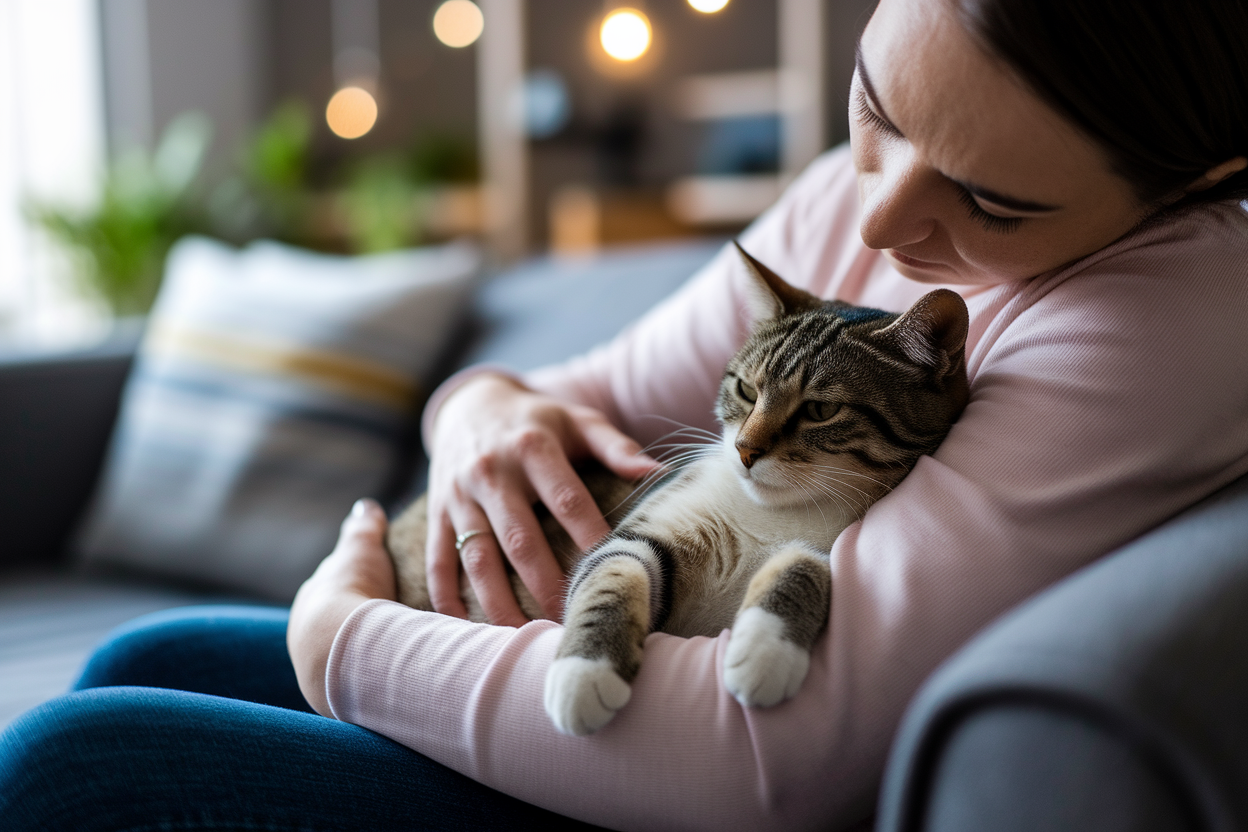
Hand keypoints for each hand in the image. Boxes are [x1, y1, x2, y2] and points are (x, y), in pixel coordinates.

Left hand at [288, 499, 395, 716]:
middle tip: (394, 615)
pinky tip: (394, 670)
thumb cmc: (350, 591)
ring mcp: (317, 665)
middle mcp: (305, 634)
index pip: (333, 589)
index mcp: (311, 600)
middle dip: (361, 619)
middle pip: (339, 622)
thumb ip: (363, 527)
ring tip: (399, 645)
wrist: (341, 646)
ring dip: (366, 648)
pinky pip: (357, 675)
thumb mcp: (361, 548)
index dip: (356, 585)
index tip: (379, 584)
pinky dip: (372, 669)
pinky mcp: (335, 692)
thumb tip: (365, 506)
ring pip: (346, 651)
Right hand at [426, 373, 660, 625]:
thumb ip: (616, 447)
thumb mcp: (577, 421)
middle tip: (571, 622)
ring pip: (478, 557)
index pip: (566, 499)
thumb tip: (657, 473)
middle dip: (546, 585)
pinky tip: (465, 626)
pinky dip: (446, 595)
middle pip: (521, 539)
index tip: (613, 571)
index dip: (590, 536)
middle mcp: (491, 472)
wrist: (469, 403)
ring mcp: (459, 495)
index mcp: (532, 447)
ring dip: (498, 603)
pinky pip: (438, 558)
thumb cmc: (538, 420)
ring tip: (524, 637)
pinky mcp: (437, 512)